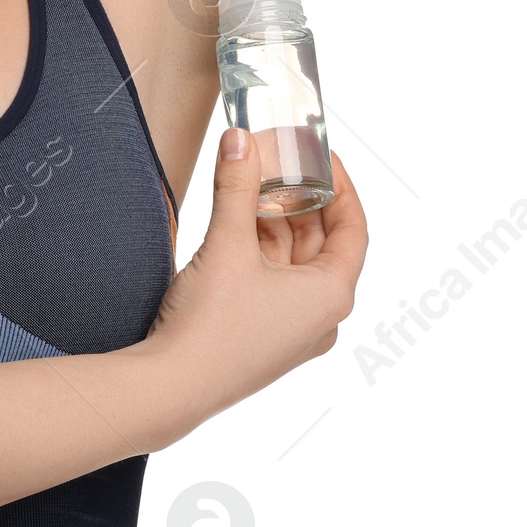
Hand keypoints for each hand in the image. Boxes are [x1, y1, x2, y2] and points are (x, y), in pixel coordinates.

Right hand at [141, 128, 368, 435]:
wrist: (172, 385)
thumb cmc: (212, 327)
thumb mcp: (227, 244)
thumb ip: (236, 186)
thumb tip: (240, 140)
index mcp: (330, 296)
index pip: (354, 229)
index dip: (341, 187)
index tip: (324, 158)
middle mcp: (320, 315)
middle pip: (323, 243)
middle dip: (301, 199)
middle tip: (281, 162)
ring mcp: (292, 329)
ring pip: (294, 261)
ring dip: (276, 221)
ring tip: (252, 184)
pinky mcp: (265, 334)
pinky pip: (275, 279)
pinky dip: (261, 247)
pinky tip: (237, 221)